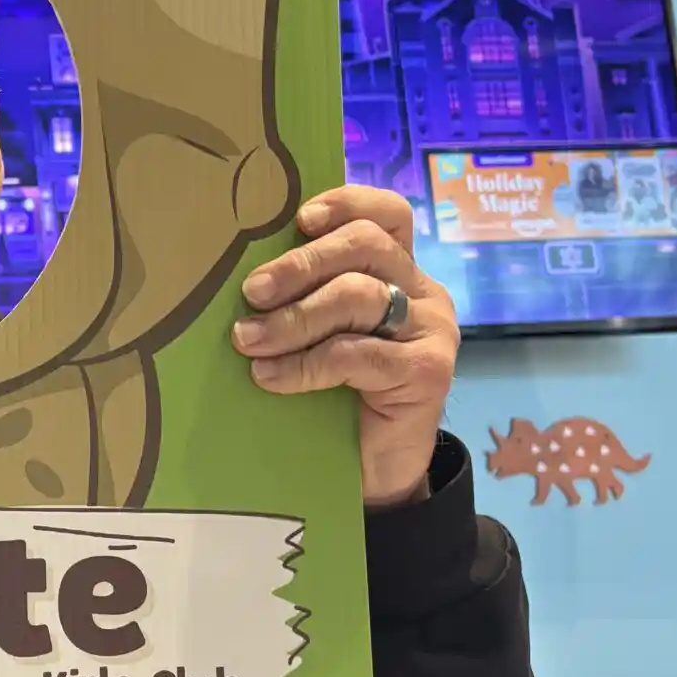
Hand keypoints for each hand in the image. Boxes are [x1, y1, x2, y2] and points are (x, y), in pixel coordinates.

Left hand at [230, 184, 456, 507]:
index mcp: (400, 270)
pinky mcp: (429, 371)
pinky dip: (305, 364)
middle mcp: (422, 292)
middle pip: (366, 246)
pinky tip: (270, 377)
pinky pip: (356, 353)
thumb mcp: (321, 335)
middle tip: (252, 293)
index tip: (298, 220)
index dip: (345, 204)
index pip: (387, 215)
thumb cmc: (338, 396)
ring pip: (357, 296)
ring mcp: (431, 330)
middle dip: (301, 264)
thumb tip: (244, 274)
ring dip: (293, 318)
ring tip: (249, 341)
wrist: (377, 471)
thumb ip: (306, 297)